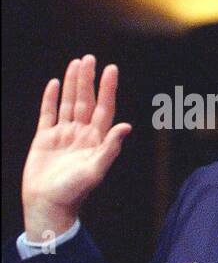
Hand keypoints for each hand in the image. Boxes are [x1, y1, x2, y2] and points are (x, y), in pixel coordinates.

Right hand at [21, 55, 131, 242]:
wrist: (48, 204)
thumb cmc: (74, 192)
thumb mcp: (95, 170)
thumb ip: (111, 148)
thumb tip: (127, 126)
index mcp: (96, 140)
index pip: (103, 108)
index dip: (108, 89)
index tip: (111, 69)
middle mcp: (81, 134)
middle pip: (85, 101)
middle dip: (88, 80)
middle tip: (90, 58)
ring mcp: (63, 135)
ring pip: (68, 103)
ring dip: (71, 84)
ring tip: (75, 64)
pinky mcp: (44, 139)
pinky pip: (48, 114)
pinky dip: (50, 99)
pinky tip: (53, 84)